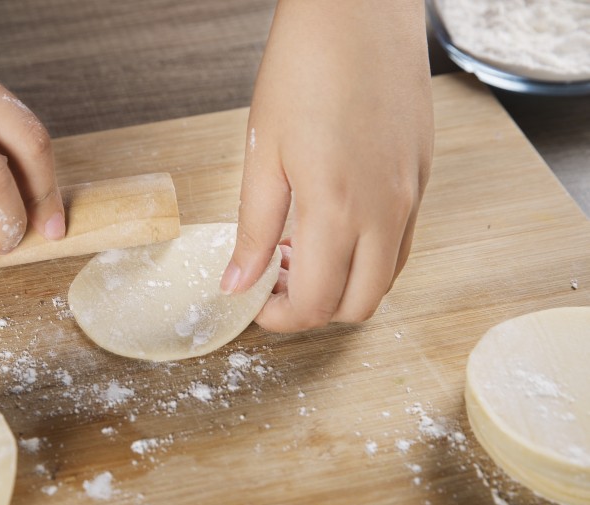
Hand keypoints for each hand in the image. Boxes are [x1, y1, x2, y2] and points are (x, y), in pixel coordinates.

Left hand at [220, 0, 433, 331]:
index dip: (280, 317)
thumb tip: (237, 284)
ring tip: (299, 250)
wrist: (358, 10)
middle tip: (275, 282)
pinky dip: (367, 254)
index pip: (316, 303)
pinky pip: (402, 241)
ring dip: (343, 283)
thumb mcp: (263, 155)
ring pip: (385, 278)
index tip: (254, 304)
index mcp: (337, 210)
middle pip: (360, 305)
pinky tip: (333, 222)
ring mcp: (412, 195)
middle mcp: (386, 212)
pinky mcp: (423, 176)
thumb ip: (252, 229)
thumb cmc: (303, 69)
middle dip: (313, 310)